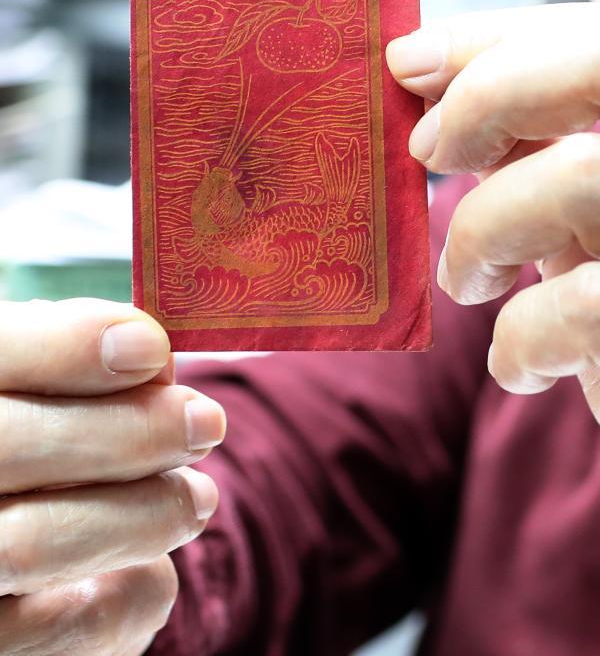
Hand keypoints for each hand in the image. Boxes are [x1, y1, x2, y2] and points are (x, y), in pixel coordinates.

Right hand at [0, 298, 225, 655]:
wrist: (24, 587)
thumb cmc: (48, 463)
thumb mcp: (57, 399)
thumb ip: (89, 373)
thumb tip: (155, 361)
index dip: (66, 345)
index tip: (152, 349)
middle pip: (9, 444)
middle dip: (128, 432)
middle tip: (206, 423)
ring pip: (30, 542)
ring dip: (142, 514)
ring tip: (197, 499)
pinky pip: (66, 627)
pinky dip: (130, 592)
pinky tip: (152, 571)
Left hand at [388, 4, 599, 654]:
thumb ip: (549, 149)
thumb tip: (432, 74)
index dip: (499, 40)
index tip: (408, 65)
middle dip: (492, 96)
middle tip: (430, 156)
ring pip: (591, 178)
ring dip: (486, 230)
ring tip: (468, 281)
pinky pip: (599, 306)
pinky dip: (522, 334)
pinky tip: (520, 366)